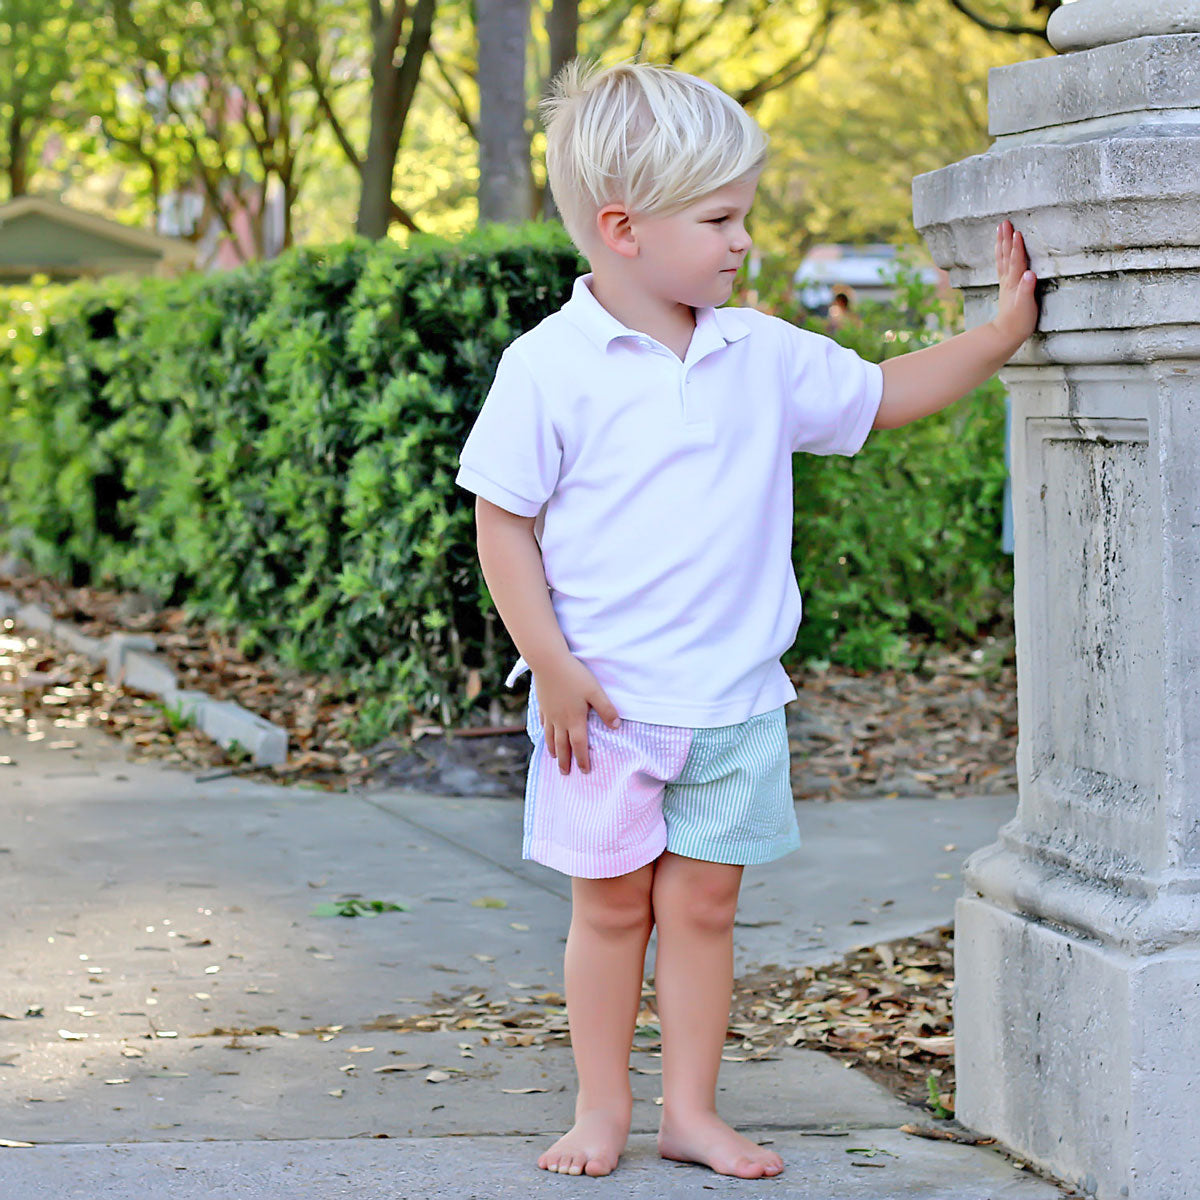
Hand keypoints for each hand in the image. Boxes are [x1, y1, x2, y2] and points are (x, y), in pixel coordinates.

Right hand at [533, 655, 620, 775]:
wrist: (548, 662)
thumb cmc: (574, 675)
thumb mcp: (595, 691)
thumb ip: (606, 709)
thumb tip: (616, 726)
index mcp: (574, 719)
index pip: (579, 745)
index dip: (582, 759)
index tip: (584, 771)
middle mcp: (560, 720)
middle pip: (561, 746)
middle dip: (564, 761)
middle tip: (565, 773)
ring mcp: (549, 713)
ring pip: (550, 737)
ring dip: (553, 749)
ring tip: (554, 758)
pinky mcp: (542, 704)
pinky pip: (543, 723)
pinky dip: (545, 732)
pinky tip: (545, 733)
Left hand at [990, 219, 1038, 348]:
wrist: (1006, 334)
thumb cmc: (1019, 322)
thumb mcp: (1026, 307)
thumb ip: (1027, 290)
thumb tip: (1030, 274)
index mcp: (1015, 283)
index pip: (1016, 261)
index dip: (1017, 247)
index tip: (1017, 232)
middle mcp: (1009, 280)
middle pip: (1006, 256)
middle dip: (1006, 239)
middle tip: (1004, 222)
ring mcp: (1006, 282)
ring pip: (1002, 258)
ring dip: (1002, 243)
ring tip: (1001, 229)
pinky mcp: (1007, 286)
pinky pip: (1002, 265)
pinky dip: (1002, 254)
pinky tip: (1002, 249)